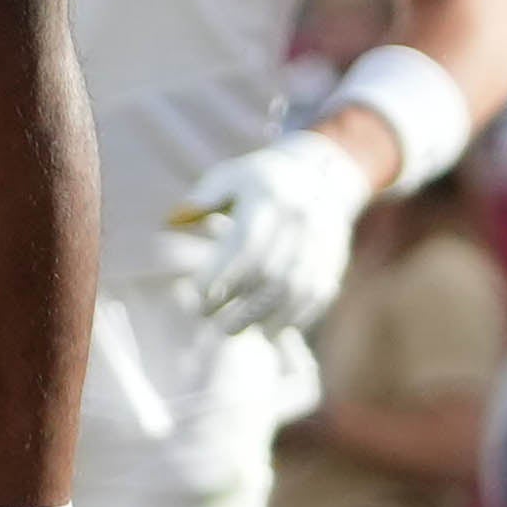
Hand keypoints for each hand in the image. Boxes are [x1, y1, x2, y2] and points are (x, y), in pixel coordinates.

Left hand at [154, 122, 379, 347]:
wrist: (321, 175)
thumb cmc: (259, 180)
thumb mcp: (230, 176)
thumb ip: (202, 198)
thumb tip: (172, 221)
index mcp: (272, 197)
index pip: (246, 244)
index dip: (221, 274)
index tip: (197, 294)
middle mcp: (302, 220)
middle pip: (271, 272)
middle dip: (237, 300)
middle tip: (207, 318)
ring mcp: (323, 242)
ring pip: (296, 289)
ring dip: (262, 316)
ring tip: (231, 329)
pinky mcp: (334, 260)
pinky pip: (318, 295)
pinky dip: (293, 318)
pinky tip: (268, 331)